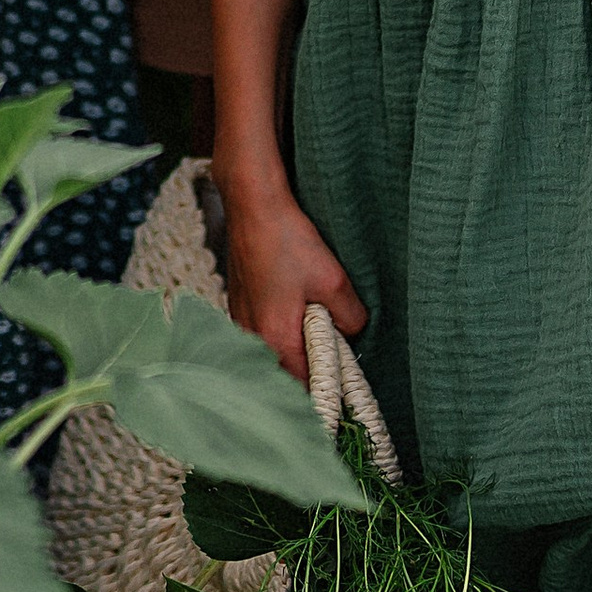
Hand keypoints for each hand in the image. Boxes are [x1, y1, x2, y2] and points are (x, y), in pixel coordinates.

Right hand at [214, 164, 364, 373]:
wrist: (252, 204)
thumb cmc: (286, 239)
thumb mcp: (334, 281)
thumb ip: (351, 318)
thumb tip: (352, 333)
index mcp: (275, 339)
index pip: (306, 387)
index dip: (329, 386)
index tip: (347, 382)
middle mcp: (251, 337)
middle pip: (288, 372)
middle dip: (313, 365)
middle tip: (336, 345)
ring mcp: (241, 321)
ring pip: (276, 351)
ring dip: (297, 345)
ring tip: (316, 318)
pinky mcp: (239, 305)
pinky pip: (264, 332)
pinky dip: (282, 328)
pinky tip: (295, 304)